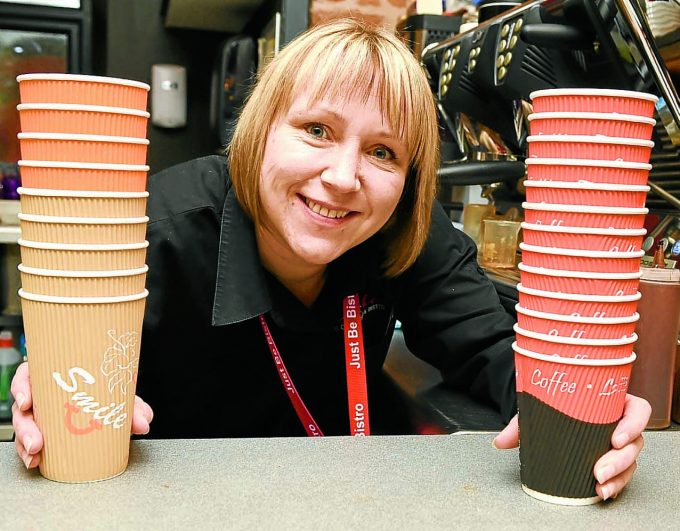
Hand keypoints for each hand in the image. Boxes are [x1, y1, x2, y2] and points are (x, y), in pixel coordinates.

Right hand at [10, 361, 154, 469]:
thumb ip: (133, 407)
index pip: (28, 375)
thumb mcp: (120, 394)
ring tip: (36, 455)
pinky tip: (36, 461)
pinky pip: (30, 442)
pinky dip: (32, 453)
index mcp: (53, 375)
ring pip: (24, 428)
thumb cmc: (108, 390)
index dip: (22, 387)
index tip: (27, 401)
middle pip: (24, 408)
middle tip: (37, 442)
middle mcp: (42, 394)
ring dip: (27, 443)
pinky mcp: (42, 431)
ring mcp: (40, 414)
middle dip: (26, 427)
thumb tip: (143, 422)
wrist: (113, 402)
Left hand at [492, 394, 650, 500]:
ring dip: (617, 477)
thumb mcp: (540, 408)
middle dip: (620, 460)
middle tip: (599, 470)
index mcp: (613, 402)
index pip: (637, 410)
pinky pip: (622, 475)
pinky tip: (603, 491)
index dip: (633, 424)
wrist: (554, 414)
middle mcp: (621, 423)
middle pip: (634, 442)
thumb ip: (521, 424)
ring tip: (600, 485)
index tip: (615, 438)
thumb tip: (499, 441)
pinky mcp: (615, 461)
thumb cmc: (557, 406)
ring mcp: (620, 444)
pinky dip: (613, 485)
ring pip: (630, 462)